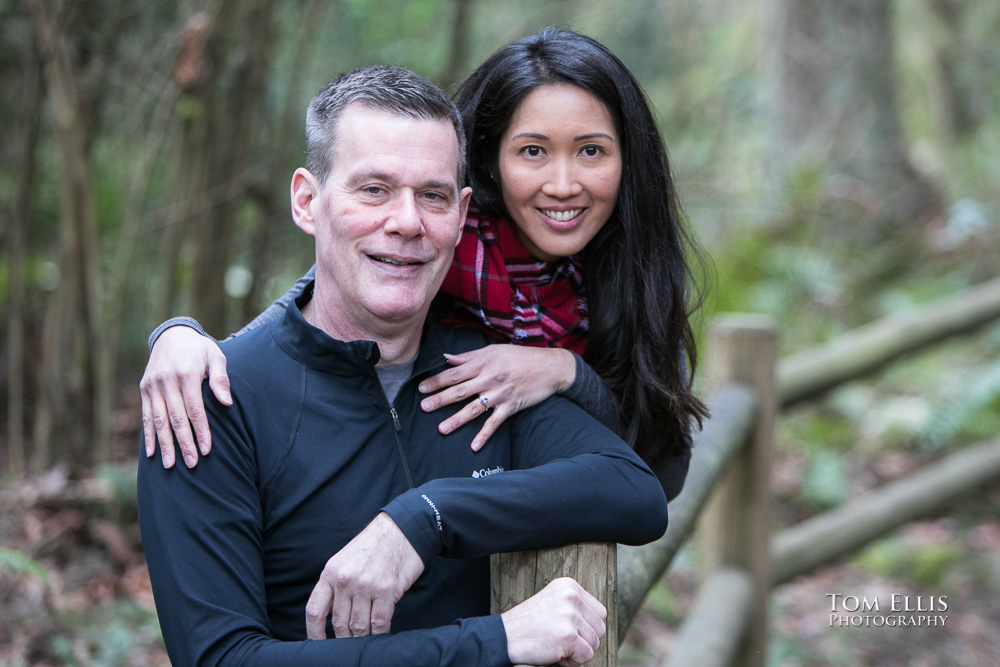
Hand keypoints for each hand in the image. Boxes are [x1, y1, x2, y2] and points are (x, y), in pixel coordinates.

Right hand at [139, 325, 230, 468]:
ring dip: (164, 444)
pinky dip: (148, 434)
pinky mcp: (144, 388)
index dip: (201, 431)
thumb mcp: (216, 357)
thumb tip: (226, 403)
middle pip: (176, 418)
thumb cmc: (200, 349)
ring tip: (170, 465)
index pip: (194, 409)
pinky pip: (145, 415)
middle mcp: (166, 380)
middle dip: (184, 443)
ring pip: (158, 420)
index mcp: (186, 373)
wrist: (172, 334)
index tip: (207, 450)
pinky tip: (151, 452)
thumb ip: (221, 379)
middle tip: (192, 464)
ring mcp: (152, 385)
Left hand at [305, 512, 423, 638]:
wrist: (402, 529)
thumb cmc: (374, 546)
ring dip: (362, 637)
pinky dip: (379, 633)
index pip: (315, 610)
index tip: (319, 644)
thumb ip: (336, 586)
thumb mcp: (345, 560)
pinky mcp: (386, 590)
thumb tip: (331, 615)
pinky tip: (380, 633)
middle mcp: (345, 580)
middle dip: (344, 637)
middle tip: (350, 642)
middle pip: (339, 623)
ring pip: (358, 626)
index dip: (314, 632)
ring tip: (366, 638)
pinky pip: (379, 622)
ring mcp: (366, 585)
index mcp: (331, 572)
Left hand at [418, 345, 575, 450]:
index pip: (455, 373)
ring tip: (441, 429)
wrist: (550, 367)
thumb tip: (446, 358)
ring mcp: (500, 394)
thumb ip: (469, 356)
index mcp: (484, 363)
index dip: (437, 381)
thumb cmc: (521, 357)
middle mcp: (490, 378)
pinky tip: (474, 446)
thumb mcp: (494, 350)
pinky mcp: (511, 406)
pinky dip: (484, 435)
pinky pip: (495, 423)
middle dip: (440, 399)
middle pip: (460, 391)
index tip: (421, 388)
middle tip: (423, 408)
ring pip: (474, 408)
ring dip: (457, 419)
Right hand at [501, 577, 606, 666]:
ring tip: (556, 645)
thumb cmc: (530, 624)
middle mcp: (571, 596)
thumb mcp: (554, 602)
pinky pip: (587, 655)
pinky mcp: (568, 635)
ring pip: (595, 643)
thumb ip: (576, 606)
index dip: (586, 627)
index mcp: (569, 585)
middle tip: (561, 641)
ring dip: (578, 651)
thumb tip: (600, 621)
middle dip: (584, 640)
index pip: (600, 612)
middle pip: (600, 628)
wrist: (505, 637)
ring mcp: (570, 615)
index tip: (567, 630)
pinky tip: (555, 653)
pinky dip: (573, 661)